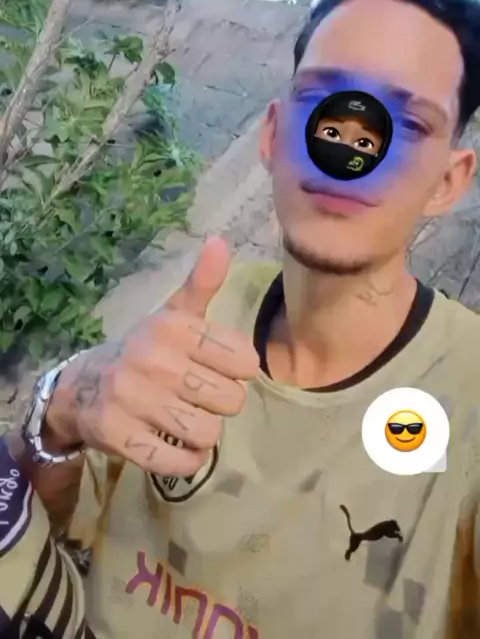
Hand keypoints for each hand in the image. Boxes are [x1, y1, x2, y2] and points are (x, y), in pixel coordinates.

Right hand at [45, 237, 258, 476]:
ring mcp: (134, 399)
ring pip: (208, 433)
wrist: (80, 387)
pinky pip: (179, 462)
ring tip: (185, 419)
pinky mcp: (120, 436)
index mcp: (174, 327)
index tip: (217, 368)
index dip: (238, 370)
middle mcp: (154, 359)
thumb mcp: (173, 315)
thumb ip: (203, 283)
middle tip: (198, 397)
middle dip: (221, 403)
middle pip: (231, 400)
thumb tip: (220, 241)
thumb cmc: (144, 349)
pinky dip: (187, 460)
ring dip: (203, 433)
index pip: (245, 360)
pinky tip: (177, 447)